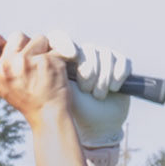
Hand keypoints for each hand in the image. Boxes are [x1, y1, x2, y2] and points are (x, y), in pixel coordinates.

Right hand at [0, 31, 69, 122]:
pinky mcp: (46, 60)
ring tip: (43, 69)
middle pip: (17, 36)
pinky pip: (55, 47)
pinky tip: (54, 72)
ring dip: (43, 49)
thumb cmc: (28, 99)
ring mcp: (26, 62)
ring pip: (38, 38)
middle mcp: (6, 67)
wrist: (48, 115)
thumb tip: (5, 42)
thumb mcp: (4, 86)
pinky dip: (58, 56)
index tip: (3, 43)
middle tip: (31, 66)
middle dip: (26, 45)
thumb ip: (1, 64)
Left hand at [47, 31, 132, 149]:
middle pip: (89, 50)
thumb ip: (49, 72)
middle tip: (87, 91)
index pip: (59, 38)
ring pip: (107, 55)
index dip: (66, 43)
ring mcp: (103, 58)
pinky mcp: (120, 65)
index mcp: (65, 58)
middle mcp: (84, 54)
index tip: (72, 56)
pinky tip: (113, 89)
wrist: (96, 126)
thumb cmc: (75, 110)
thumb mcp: (58, 91)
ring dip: (103, 79)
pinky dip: (118, 76)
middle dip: (89, 73)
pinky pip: (123, 62)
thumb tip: (41, 56)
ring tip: (98, 96)